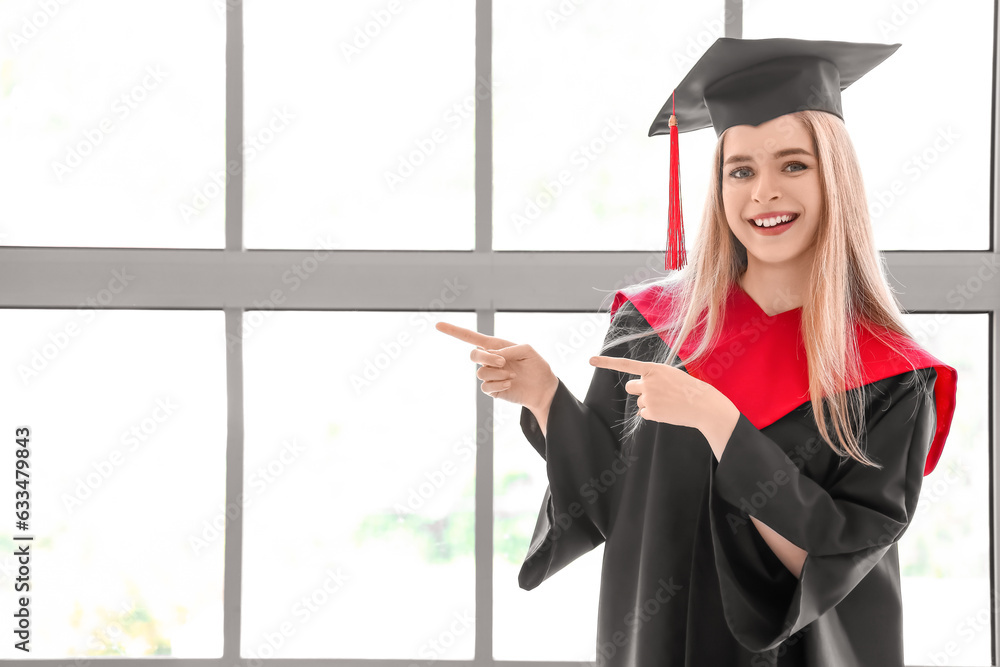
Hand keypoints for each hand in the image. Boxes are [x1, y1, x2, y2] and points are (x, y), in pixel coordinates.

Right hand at [436, 321, 558, 411]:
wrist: (543, 388)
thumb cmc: (537, 366)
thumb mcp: (528, 350)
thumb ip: (510, 349)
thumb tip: (494, 355)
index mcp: (495, 346)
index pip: (470, 337)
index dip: (454, 331)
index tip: (438, 325)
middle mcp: (489, 360)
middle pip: (473, 355)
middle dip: (487, 357)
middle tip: (504, 362)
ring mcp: (489, 375)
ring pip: (481, 372)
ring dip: (498, 373)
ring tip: (512, 374)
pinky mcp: (492, 389)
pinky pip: (486, 386)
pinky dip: (499, 384)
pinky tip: (509, 383)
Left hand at [589, 355, 730, 432]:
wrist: (703, 405)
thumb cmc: (689, 388)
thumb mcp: (671, 374)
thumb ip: (653, 377)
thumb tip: (639, 389)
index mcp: (653, 369)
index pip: (625, 364)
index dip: (606, 362)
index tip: (590, 360)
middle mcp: (647, 382)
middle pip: (631, 386)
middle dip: (640, 390)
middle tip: (657, 392)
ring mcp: (648, 398)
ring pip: (639, 401)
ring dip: (650, 403)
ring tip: (668, 402)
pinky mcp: (650, 412)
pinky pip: (644, 413)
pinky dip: (653, 413)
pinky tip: (667, 411)